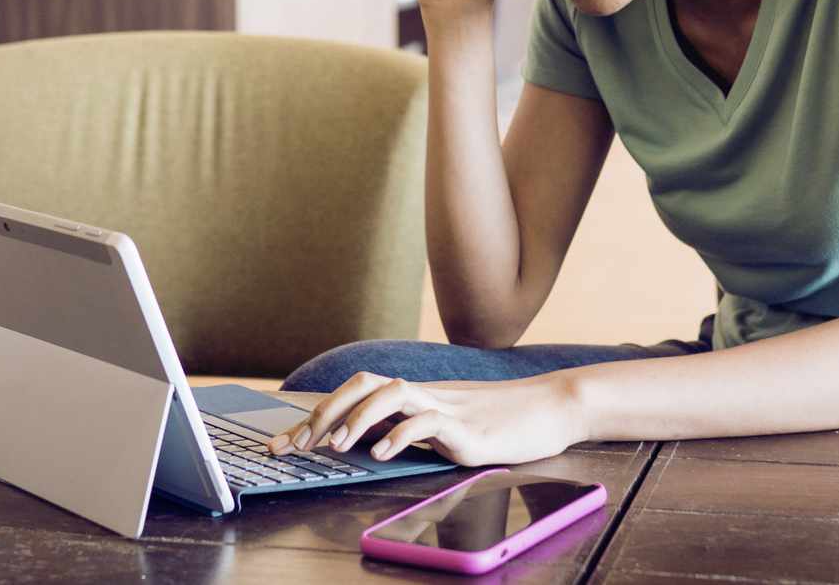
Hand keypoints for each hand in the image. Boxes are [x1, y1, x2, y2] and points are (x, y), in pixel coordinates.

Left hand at [267, 371, 583, 468]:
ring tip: (336, 446)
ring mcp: (446, 407)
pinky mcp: (467, 428)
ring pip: (392, 394)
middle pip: (364, 384)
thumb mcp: (444, 425)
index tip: (288, 440)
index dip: (319, 410)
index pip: (357, 390)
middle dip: (325, 411)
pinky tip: (380, 455)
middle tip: (298, 444)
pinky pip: (428, 422)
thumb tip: (364, 441)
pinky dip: (399, 435)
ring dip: (358, 418)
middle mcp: (425, 394)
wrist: (551, 408)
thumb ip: (408, 428)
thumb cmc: (499, 421)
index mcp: (416, 394)